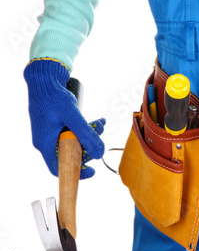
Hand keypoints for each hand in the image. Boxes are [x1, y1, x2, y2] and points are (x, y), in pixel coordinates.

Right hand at [24, 58, 104, 178]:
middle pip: (71, 154)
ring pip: (75, 142)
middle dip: (89, 146)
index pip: (59, 168)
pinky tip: (98, 120)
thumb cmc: (53, 96)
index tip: (93, 170)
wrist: (44, 78)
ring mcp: (52, 134)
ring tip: (101, 123)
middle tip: (100, 134)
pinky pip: (74, 132)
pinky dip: (86, 128)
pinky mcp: (57, 126)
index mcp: (45, 144)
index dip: (76, 173)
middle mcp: (47, 142)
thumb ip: (86, 135)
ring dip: (90, 134)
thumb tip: (99, 154)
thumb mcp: (72, 117)